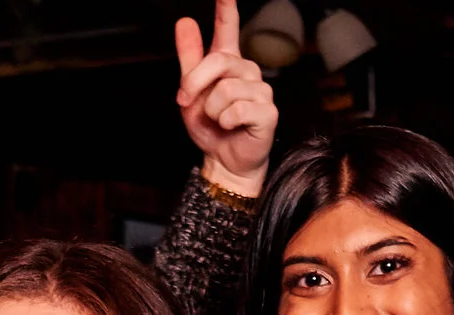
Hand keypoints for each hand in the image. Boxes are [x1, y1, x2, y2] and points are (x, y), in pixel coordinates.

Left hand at [176, 0, 278, 196]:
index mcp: (228, 63)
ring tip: (219, 120)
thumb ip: (189, 58)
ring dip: (211, 110)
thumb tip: (185, 21)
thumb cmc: (211, 126)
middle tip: (186, 102)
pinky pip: (237, 109)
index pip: (228, 29)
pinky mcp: (267, 111)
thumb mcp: (191, 92)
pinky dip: (226, 122)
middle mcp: (247, 71)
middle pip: (218, 61)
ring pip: (225, 90)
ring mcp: (260, 90)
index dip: (226, 9)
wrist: (223, 160)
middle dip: (195, 84)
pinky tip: (232, 127)